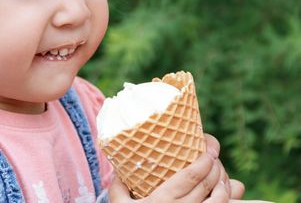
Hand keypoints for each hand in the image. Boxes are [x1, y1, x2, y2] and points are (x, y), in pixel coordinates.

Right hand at [108, 134, 245, 201]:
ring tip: (221, 174)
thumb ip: (119, 187)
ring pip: (220, 200)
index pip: (190, 176)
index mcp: (162, 201)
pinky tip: (224, 193)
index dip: (204, 161)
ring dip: (225, 184)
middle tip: (214, 157)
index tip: (208, 150)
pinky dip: (227, 199)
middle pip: (208, 184)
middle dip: (216, 167)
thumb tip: (120, 170)